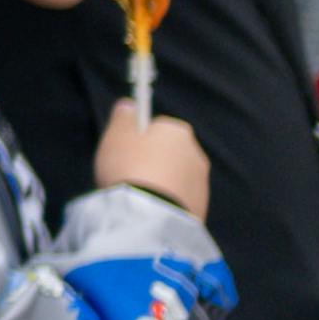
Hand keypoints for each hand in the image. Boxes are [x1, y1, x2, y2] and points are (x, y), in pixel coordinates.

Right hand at [96, 99, 215, 219]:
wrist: (150, 215)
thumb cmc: (129, 167)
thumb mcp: (116, 136)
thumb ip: (123, 117)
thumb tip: (130, 104)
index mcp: (178, 131)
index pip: (158, 127)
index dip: (139, 137)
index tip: (125, 151)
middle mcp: (196, 153)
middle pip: (169, 152)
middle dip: (153, 160)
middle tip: (128, 173)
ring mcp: (202, 183)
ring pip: (176, 177)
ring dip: (161, 182)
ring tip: (139, 196)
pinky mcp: (201, 207)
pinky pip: (180, 199)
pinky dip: (168, 201)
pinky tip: (150, 209)